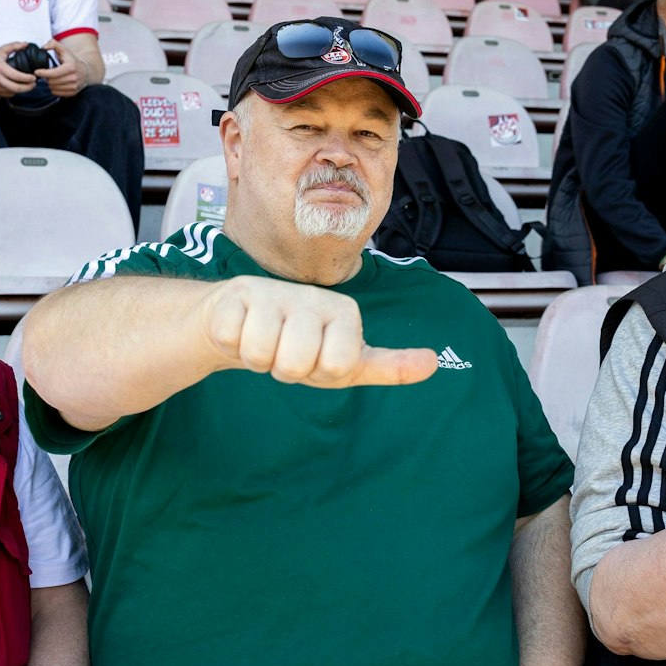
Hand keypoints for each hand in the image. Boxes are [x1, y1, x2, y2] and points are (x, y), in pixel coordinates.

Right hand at [0, 42, 38, 97]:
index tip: (34, 78)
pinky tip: (17, 86)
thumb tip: (26, 44)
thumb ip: (14, 46)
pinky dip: (14, 92)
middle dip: (28, 87)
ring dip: (23, 90)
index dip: (28, 78)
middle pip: (16, 88)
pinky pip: (8, 94)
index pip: (17, 76)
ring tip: (28, 85)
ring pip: (13, 92)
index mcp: (0, 68)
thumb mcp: (1, 50)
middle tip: (34, 84)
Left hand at [41, 43, 87, 97]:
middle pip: (52, 81)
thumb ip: (53, 44)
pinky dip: (54, 89)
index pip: (53, 73)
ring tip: (52, 78)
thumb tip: (43, 47)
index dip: (43, 73)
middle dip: (46, 77)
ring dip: (50, 83)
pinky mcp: (73, 93)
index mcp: (70, 67)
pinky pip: (57, 93)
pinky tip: (56, 83)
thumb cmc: (72, 61)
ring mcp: (74, 86)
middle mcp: (73, 78)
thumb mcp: (64, 50)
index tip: (36, 71)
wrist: (85, 71)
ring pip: (53, 88)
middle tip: (46, 74)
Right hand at [200, 275, 438, 387]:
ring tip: (263, 342)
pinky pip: (232, 339)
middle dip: (283, 370)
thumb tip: (434, 364)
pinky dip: (231, 344)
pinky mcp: (237, 291)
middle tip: (285, 352)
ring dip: (257, 358)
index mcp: (345, 312)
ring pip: (260, 353)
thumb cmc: (300, 346)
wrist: (245, 324)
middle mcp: (313, 297)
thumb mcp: (347, 362)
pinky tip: (240, 328)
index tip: (317, 360)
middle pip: (294, 364)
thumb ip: (389, 366)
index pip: (336, 366)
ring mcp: (274, 292)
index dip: (320, 374)